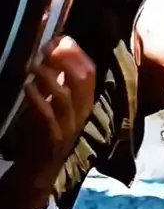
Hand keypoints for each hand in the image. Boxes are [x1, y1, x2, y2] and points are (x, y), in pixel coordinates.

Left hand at [15, 36, 95, 208]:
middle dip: (65, 59)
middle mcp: (81, 112)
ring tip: (32, 67)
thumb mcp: (55, 104)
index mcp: (85, 102)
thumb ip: (58, 81)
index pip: (90, 71)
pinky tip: (27, 87)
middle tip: (45, 49)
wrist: (40, 170)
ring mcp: (69, 126)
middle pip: (83, 79)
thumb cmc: (46, 131)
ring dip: (48, 76)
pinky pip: (48, 115)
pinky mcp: (53, 138)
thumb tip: (54, 51)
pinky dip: (37, 98)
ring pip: (66, 95)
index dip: (76, 52)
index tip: (59, 39)